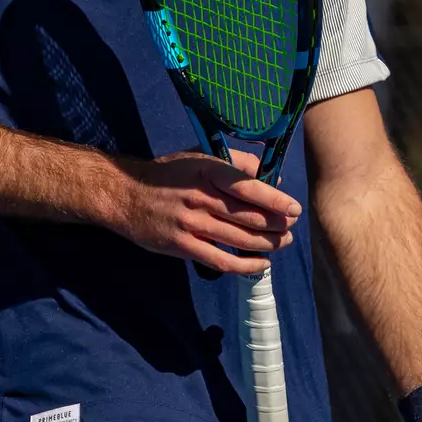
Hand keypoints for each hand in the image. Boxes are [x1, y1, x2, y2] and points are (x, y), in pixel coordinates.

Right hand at [111, 149, 299, 274]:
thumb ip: (236, 162)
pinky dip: (246, 266)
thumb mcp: (200, 156)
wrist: (126, 195)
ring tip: (282, 243)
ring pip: (240, 240)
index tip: (294, 208)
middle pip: (249, 217)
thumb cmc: (168, 173)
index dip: (276, 200)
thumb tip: (271, 178)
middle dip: (277, 225)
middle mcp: (201, 197)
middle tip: (291, 228)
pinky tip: (261, 264)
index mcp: (208, 171)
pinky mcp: (183, 246)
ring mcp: (192, 224)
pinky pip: (222, 261)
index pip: (249, 187)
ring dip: (268, 244)